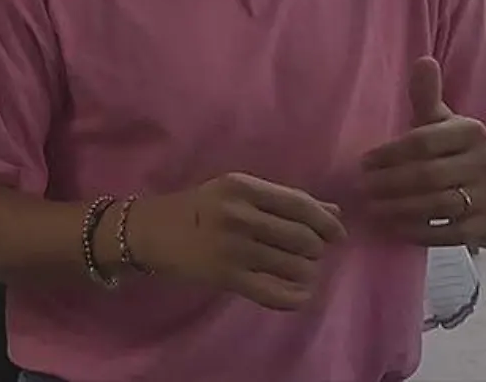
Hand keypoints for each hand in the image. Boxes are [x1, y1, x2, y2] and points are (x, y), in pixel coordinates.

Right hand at [129, 172, 346, 311]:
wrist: (148, 232)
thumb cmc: (196, 208)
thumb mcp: (235, 193)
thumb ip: (283, 201)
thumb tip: (334, 213)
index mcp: (243, 187)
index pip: (301, 205)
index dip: (327, 223)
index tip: (337, 235)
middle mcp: (239, 215)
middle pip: (304, 239)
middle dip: (315, 250)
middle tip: (306, 254)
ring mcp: (233, 248)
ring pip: (296, 267)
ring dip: (306, 273)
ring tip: (298, 271)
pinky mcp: (226, 277)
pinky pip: (277, 293)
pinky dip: (296, 297)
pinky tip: (297, 293)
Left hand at [361, 57, 485, 246]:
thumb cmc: (452, 148)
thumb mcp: (440, 120)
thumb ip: (426, 95)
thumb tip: (423, 59)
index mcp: (472, 132)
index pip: (423, 143)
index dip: (389, 154)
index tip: (363, 162)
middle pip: (428, 175)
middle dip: (390, 182)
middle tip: (361, 186)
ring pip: (438, 204)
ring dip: (400, 208)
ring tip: (371, 207)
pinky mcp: (485, 225)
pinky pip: (449, 233)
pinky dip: (419, 231)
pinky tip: (394, 227)